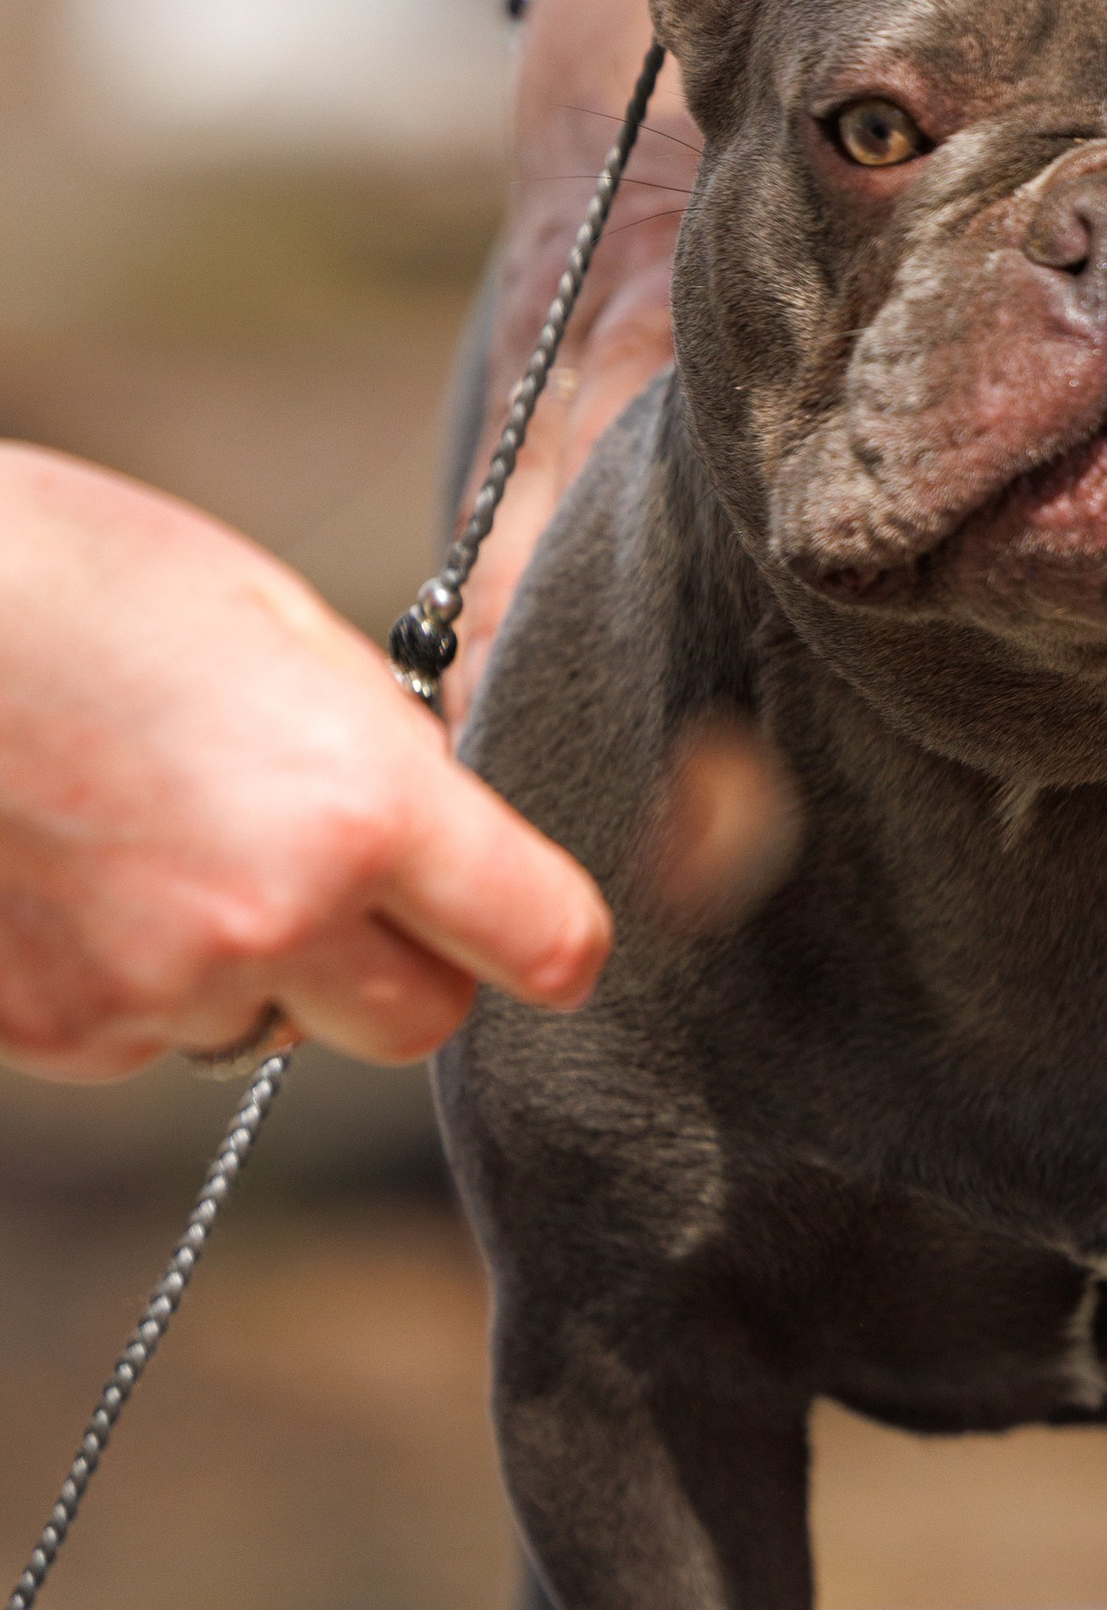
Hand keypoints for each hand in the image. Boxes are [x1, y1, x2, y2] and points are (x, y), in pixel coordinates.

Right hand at [0, 450, 610, 1082]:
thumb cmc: (63, 574)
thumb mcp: (263, 614)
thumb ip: (377, 738)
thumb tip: (446, 818)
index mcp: (359, 807)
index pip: (546, 945)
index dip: (541, 931)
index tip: (523, 915)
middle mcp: (271, 920)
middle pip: (422, 1023)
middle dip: (401, 960)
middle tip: (333, 868)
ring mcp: (155, 993)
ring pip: (278, 1029)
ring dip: (257, 965)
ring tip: (155, 831)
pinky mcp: (57, 1036)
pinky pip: (153, 1034)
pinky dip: (136, 974)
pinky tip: (71, 867)